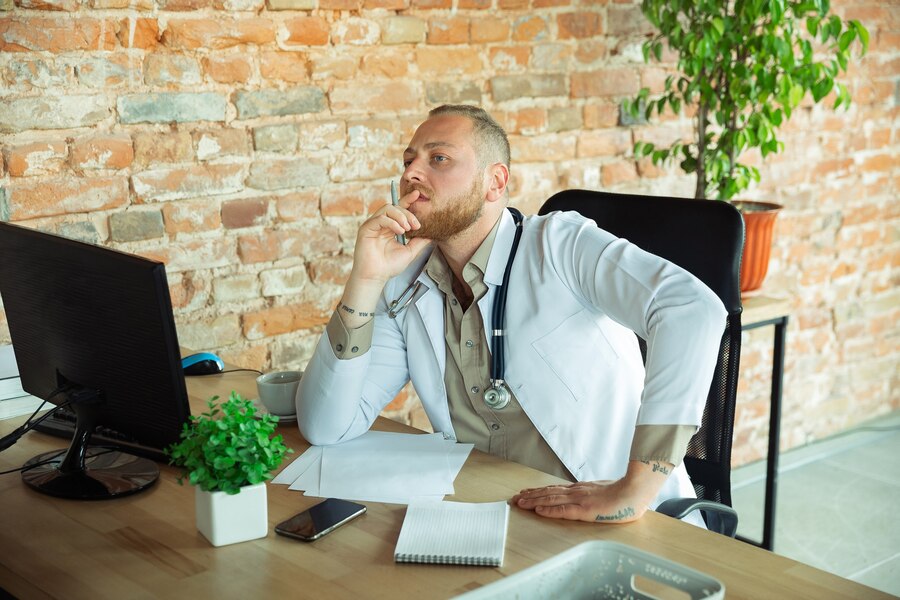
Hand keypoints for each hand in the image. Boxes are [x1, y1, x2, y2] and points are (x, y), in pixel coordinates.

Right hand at [349, 189, 430, 285]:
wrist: (375, 277)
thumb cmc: (389, 266)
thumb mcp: (410, 251)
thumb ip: (419, 241)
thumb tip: (432, 233)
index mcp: (390, 226)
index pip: (399, 208)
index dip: (408, 200)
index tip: (418, 194)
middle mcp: (381, 223)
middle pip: (395, 207)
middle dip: (408, 213)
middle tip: (416, 225)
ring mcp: (373, 224)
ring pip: (387, 209)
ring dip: (401, 216)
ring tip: (407, 228)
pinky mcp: (366, 228)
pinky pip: (380, 218)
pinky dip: (392, 222)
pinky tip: (399, 231)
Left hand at [511, 480, 645, 523]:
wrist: (635, 492)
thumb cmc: (623, 494)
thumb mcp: (602, 492)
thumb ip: (591, 494)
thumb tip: (586, 497)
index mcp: (581, 489)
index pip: (555, 489)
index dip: (539, 492)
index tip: (526, 493)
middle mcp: (576, 492)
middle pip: (548, 493)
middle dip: (530, 495)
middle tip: (515, 498)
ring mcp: (580, 500)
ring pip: (552, 499)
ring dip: (534, 501)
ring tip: (520, 502)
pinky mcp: (585, 509)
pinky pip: (564, 510)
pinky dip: (549, 510)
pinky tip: (538, 511)